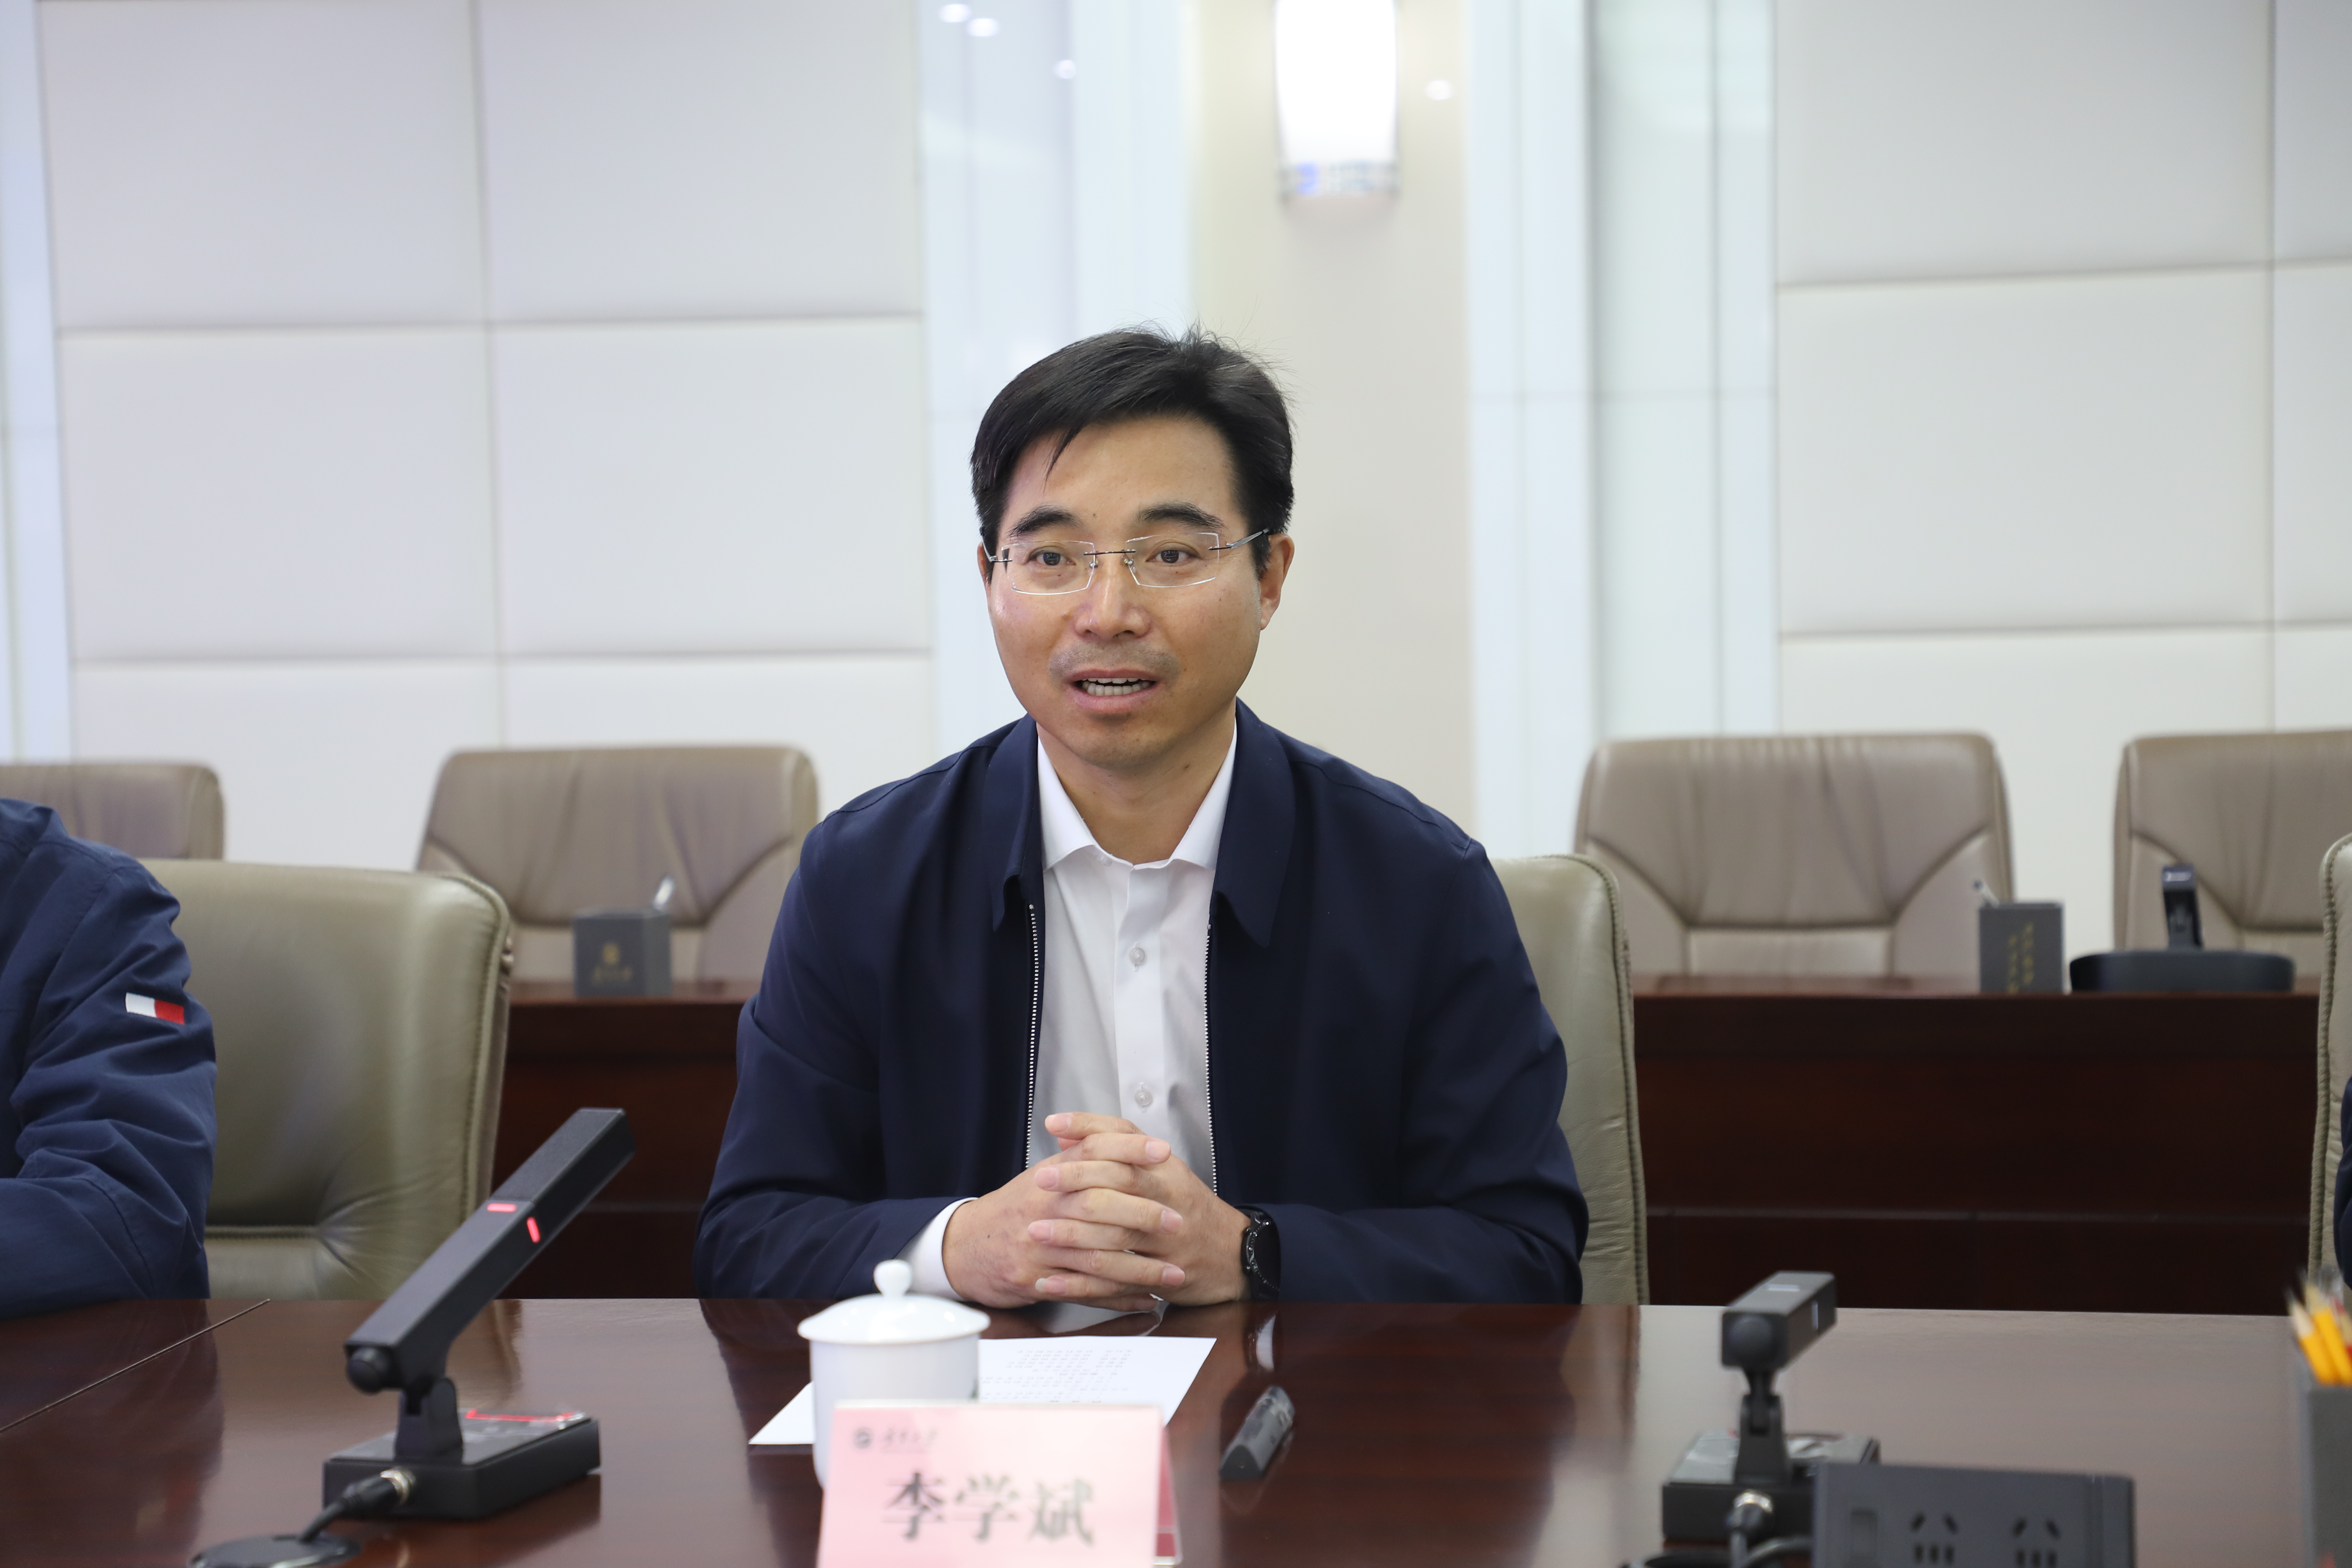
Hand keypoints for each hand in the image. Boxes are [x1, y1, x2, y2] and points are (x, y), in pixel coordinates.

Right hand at [942, 1127, 1187, 1310]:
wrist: (965, 1246)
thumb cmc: (1014, 1211)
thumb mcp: (1043, 1177)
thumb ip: (1080, 1159)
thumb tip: (1120, 1137)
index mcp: (1051, 1176)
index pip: (1093, 1151)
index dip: (1129, 1148)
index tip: (1163, 1152)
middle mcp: (1045, 1207)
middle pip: (1099, 1204)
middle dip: (1143, 1214)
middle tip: (1178, 1222)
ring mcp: (1039, 1245)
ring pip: (1097, 1256)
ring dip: (1139, 1268)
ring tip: (1173, 1274)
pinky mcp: (1035, 1278)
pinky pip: (1084, 1290)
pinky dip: (1117, 1297)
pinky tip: (1144, 1299)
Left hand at [1033, 1113, 1251, 1305]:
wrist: (1234, 1255)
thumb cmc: (1188, 1208)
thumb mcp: (1162, 1171)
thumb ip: (1117, 1149)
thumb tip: (1067, 1133)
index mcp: (1166, 1169)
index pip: (1125, 1138)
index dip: (1088, 1128)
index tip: (1053, 1125)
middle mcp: (1169, 1199)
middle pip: (1120, 1180)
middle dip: (1076, 1179)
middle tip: (1040, 1181)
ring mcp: (1166, 1241)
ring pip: (1116, 1233)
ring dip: (1072, 1234)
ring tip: (1036, 1231)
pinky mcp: (1160, 1277)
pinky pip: (1115, 1280)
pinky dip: (1079, 1284)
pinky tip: (1049, 1282)